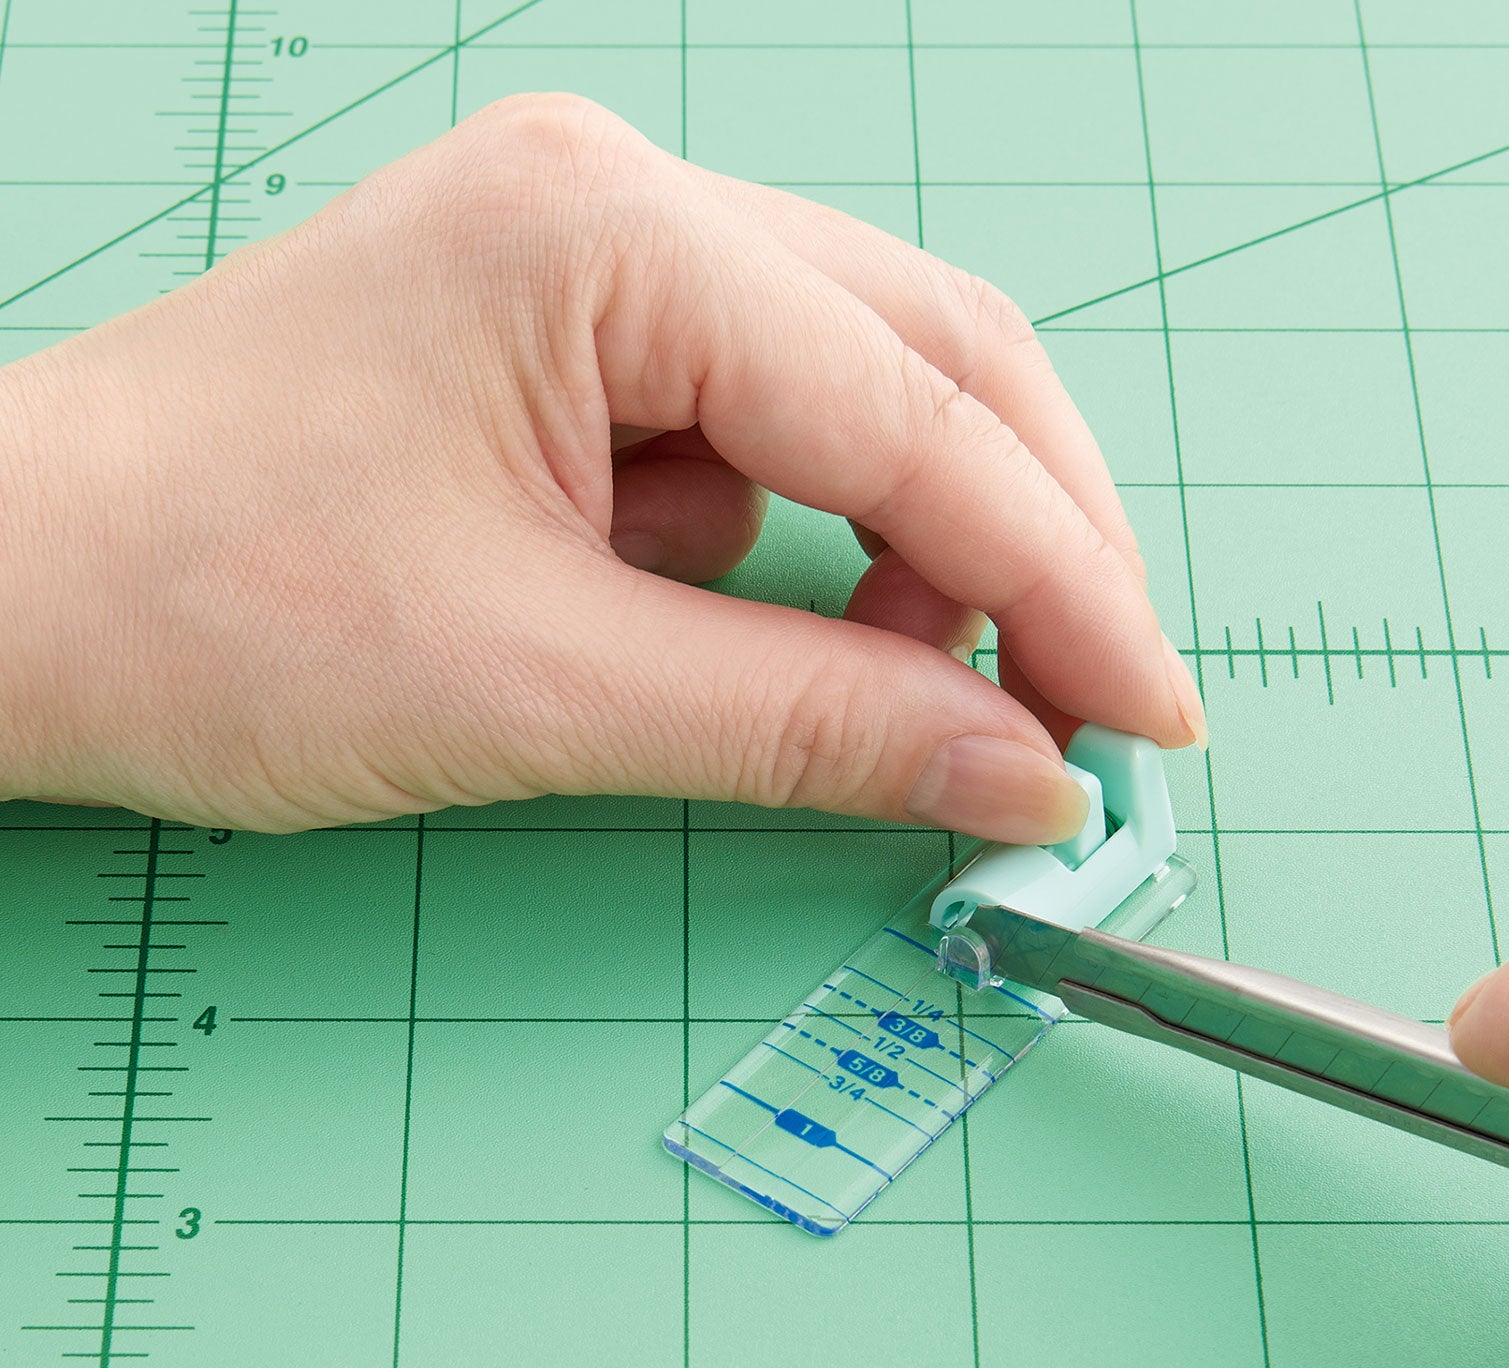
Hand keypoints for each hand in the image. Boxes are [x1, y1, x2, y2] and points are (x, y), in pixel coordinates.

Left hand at [0, 94, 1200, 835]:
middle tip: (1097, 703)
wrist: (3, 599)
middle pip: (934, 360)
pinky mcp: (579, 349)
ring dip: (935, 549)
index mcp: (612, 235)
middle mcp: (625, 206)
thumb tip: (1018, 775)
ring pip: (867, 395)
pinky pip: (769, 439)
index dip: (1064, 583)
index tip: (1150, 717)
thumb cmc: (210, 606)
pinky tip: (798, 639)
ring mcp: (600, 267)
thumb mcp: (549, 687)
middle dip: (1034, 542)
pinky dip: (822, 551)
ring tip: (936, 694)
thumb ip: (814, 725)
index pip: (921, 417)